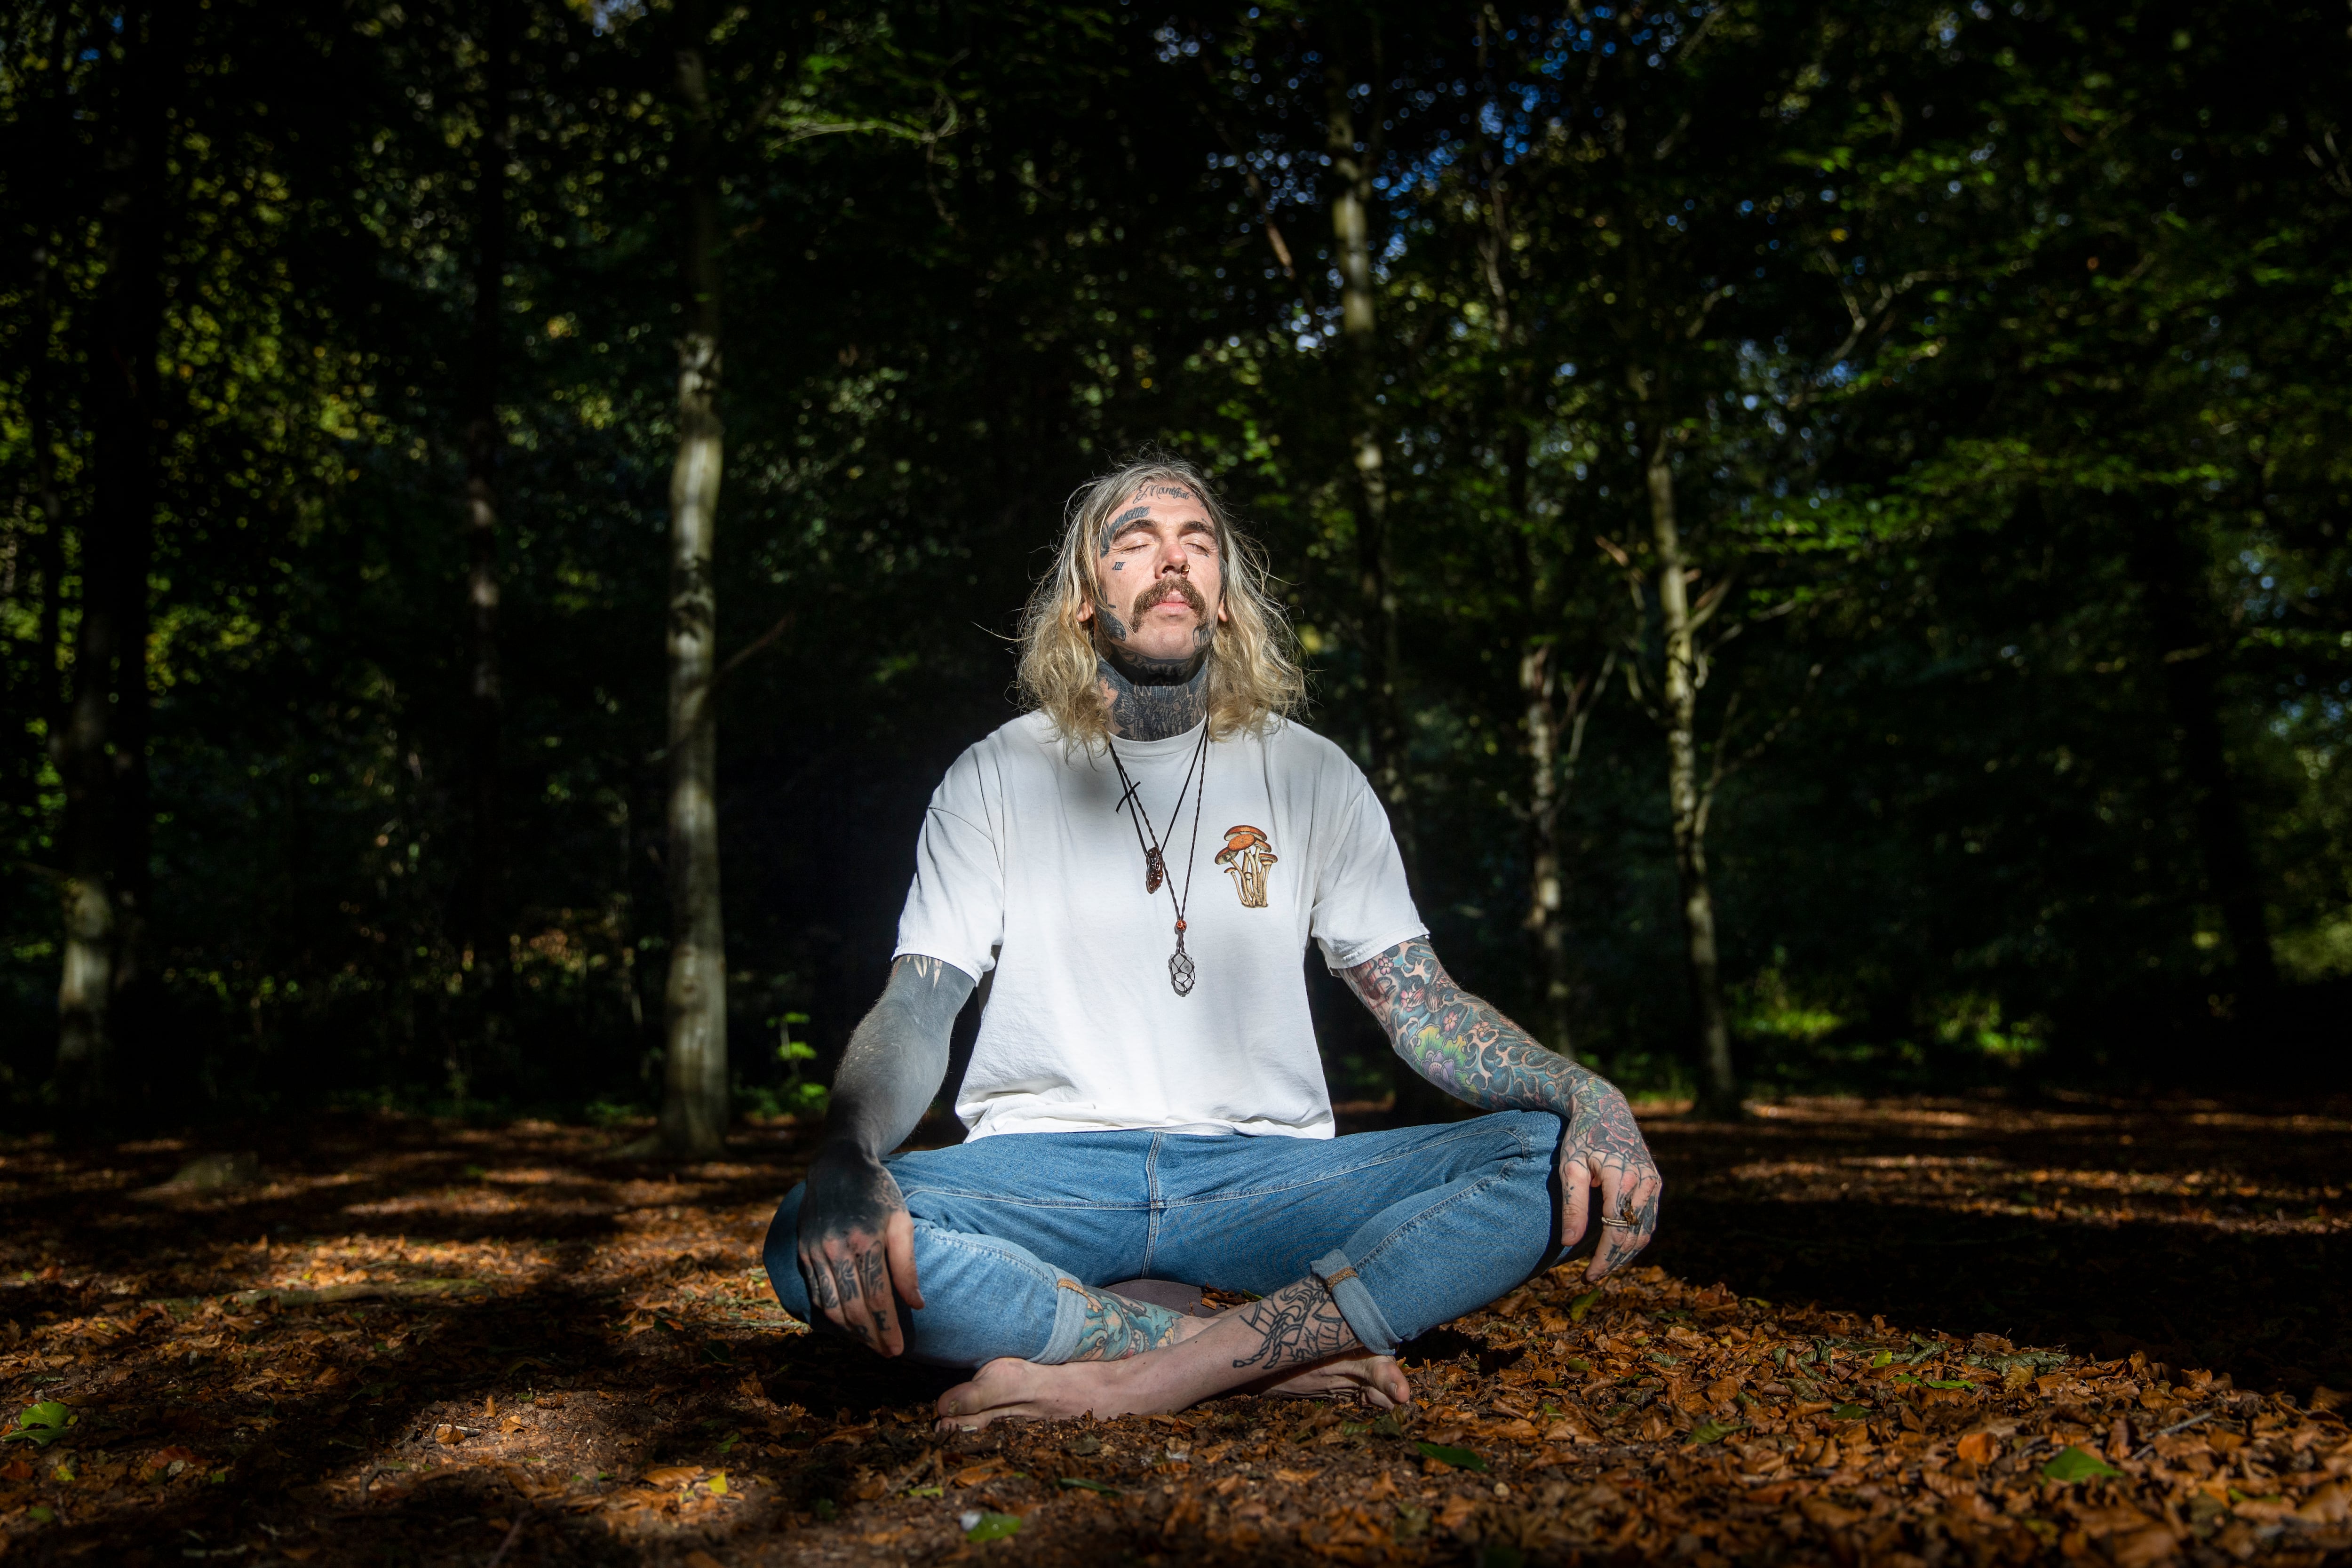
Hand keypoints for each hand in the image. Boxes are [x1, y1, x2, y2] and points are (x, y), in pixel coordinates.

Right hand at [796, 1142, 923, 1355]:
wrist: (837, 1165)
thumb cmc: (877, 1192)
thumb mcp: (901, 1220)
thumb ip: (907, 1264)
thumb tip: (917, 1305)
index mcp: (865, 1242)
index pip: (876, 1299)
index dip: (887, 1329)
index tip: (898, 1350)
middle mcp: (835, 1250)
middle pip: (853, 1309)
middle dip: (871, 1337)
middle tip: (887, 1354)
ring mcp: (815, 1252)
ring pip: (831, 1307)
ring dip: (851, 1332)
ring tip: (870, 1344)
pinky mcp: (804, 1252)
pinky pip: (817, 1294)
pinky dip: (831, 1316)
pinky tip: (847, 1324)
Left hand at [1557, 1076, 1662, 1280]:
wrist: (1606, 1107)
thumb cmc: (1582, 1136)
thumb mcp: (1570, 1166)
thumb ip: (1573, 1204)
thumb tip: (1569, 1242)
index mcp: (1622, 1178)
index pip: (1615, 1231)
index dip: (1603, 1258)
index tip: (1588, 1276)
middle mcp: (1644, 1182)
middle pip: (1633, 1235)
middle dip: (1614, 1261)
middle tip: (1594, 1277)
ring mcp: (1653, 1183)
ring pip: (1645, 1231)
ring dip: (1626, 1254)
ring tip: (1604, 1267)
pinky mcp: (1656, 1183)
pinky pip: (1649, 1220)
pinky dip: (1636, 1238)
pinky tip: (1619, 1248)